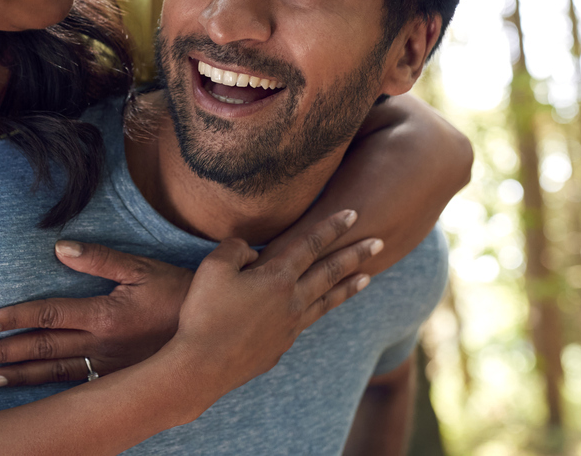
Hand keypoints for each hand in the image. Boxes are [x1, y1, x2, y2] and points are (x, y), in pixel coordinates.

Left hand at [0, 242, 192, 386]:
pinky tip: (30, 393)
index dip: (15, 318)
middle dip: (4, 352)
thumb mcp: (143, 269)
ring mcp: (108, 367)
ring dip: (20, 375)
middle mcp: (100, 346)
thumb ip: (100, 259)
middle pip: (43, 349)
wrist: (212, 334)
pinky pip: (77, 387)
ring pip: (55, 373)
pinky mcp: (117, 379)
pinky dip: (49, 391)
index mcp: (104, 316)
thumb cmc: (178, 294)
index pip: (48, 315)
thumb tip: (62, 248)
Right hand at [170, 209, 381, 395]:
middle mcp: (292, 301)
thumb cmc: (203, 313)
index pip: (311, 244)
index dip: (332, 226)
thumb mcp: (214, 267)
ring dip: (348, 288)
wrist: (201, 366)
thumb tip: (252, 252)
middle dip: (356, 254)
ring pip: (326, 302)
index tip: (353, 213)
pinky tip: (314, 311)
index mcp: (278, 277)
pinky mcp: (279, 348)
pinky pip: (304, 324)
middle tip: (379, 242)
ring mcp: (289, 327)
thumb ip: (236, 248)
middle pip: (330, 272)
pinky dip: (316, 312)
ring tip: (368, 278)